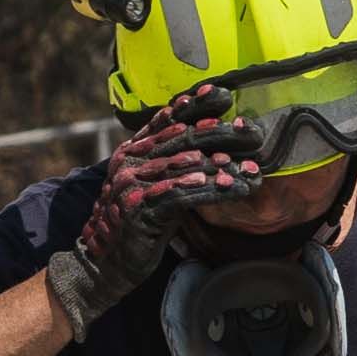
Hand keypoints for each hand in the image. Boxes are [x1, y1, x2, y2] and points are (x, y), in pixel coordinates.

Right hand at [44, 85, 260, 337]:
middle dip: (223, 133)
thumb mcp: (153, 186)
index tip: (223, 94)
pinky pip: (181, 194)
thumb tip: (216, 151)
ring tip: (252, 171)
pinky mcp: (139, 208)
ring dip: (224, 167)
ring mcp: (132, 182)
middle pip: (183, 137)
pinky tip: (232, 189)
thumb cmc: (136, 222)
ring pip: (186, 165)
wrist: (102, 260)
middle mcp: (131, 159)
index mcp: (133, 149)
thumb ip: (173, 166)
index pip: (166, 118)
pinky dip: (209, 190)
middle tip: (254, 135)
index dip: (195, 104)